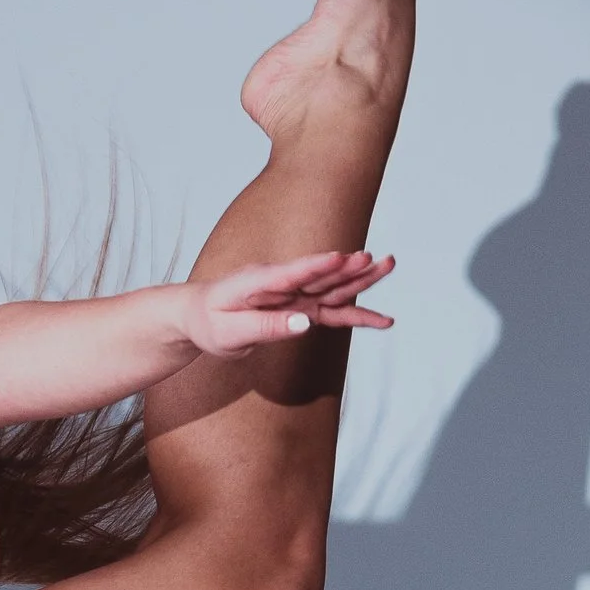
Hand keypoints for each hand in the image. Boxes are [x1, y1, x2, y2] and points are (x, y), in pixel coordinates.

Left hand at [183, 250, 394, 358]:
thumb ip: (266, 326)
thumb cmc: (209, 322)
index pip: (293, 273)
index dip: (318, 266)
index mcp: (260, 281)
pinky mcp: (300, 308)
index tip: (342, 257)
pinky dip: (356, 316)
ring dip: (361, 281)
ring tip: (390, 266)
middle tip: (381, 259)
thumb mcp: (229, 332)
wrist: (199, 316)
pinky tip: (382, 320)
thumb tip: (305, 324)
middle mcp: (282, 283)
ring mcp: (294, 294)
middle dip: (352, 269)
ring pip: (333, 289)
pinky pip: (332, 312)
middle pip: (322, 276)